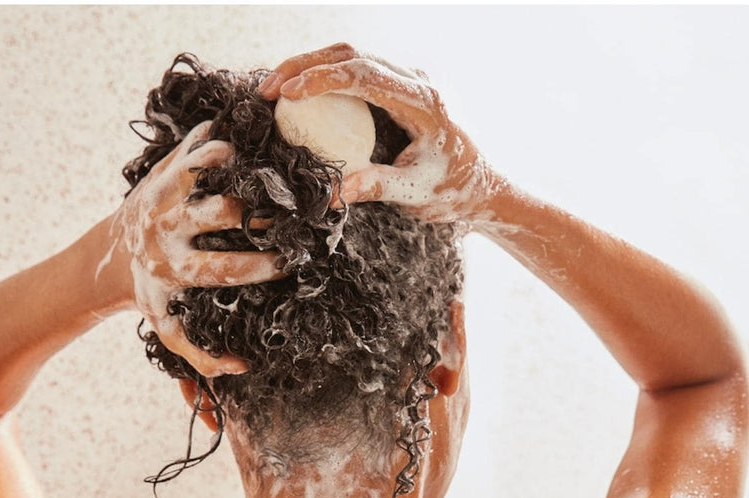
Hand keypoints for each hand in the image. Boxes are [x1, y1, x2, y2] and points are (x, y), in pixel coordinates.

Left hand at [110, 121, 281, 375]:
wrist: (107, 258)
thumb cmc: (151, 297)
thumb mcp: (170, 331)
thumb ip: (203, 358)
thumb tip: (244, 367)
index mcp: (175, 269)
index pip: (225, 267)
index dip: (262, 266)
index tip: (290, 263)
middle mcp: (166, 230)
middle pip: (218, 213)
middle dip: (258, 213)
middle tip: (291, 214)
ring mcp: (161, 195)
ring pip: (202, 168)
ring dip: (240, 167)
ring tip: (272, 174)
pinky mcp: (159, 171)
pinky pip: (192, 146)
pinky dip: (218, 140)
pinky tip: (247, 146)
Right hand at [258, 43, 497, 224]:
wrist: (482, 185)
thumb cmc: (453, 191)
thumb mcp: (415, 193)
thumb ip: (376, 187)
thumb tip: (332, 193)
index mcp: (425, 102)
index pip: (365, 75)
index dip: (321, 79)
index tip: (286, 94)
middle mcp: (418, 80)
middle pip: (353, 54)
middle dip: (304, 65)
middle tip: (266, 88)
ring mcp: (410, 79)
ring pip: (353, 56)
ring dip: (311, 68)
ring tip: (275, 88)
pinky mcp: (401, 87)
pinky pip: (359, 72)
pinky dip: (326, 79)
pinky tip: (301, 95)